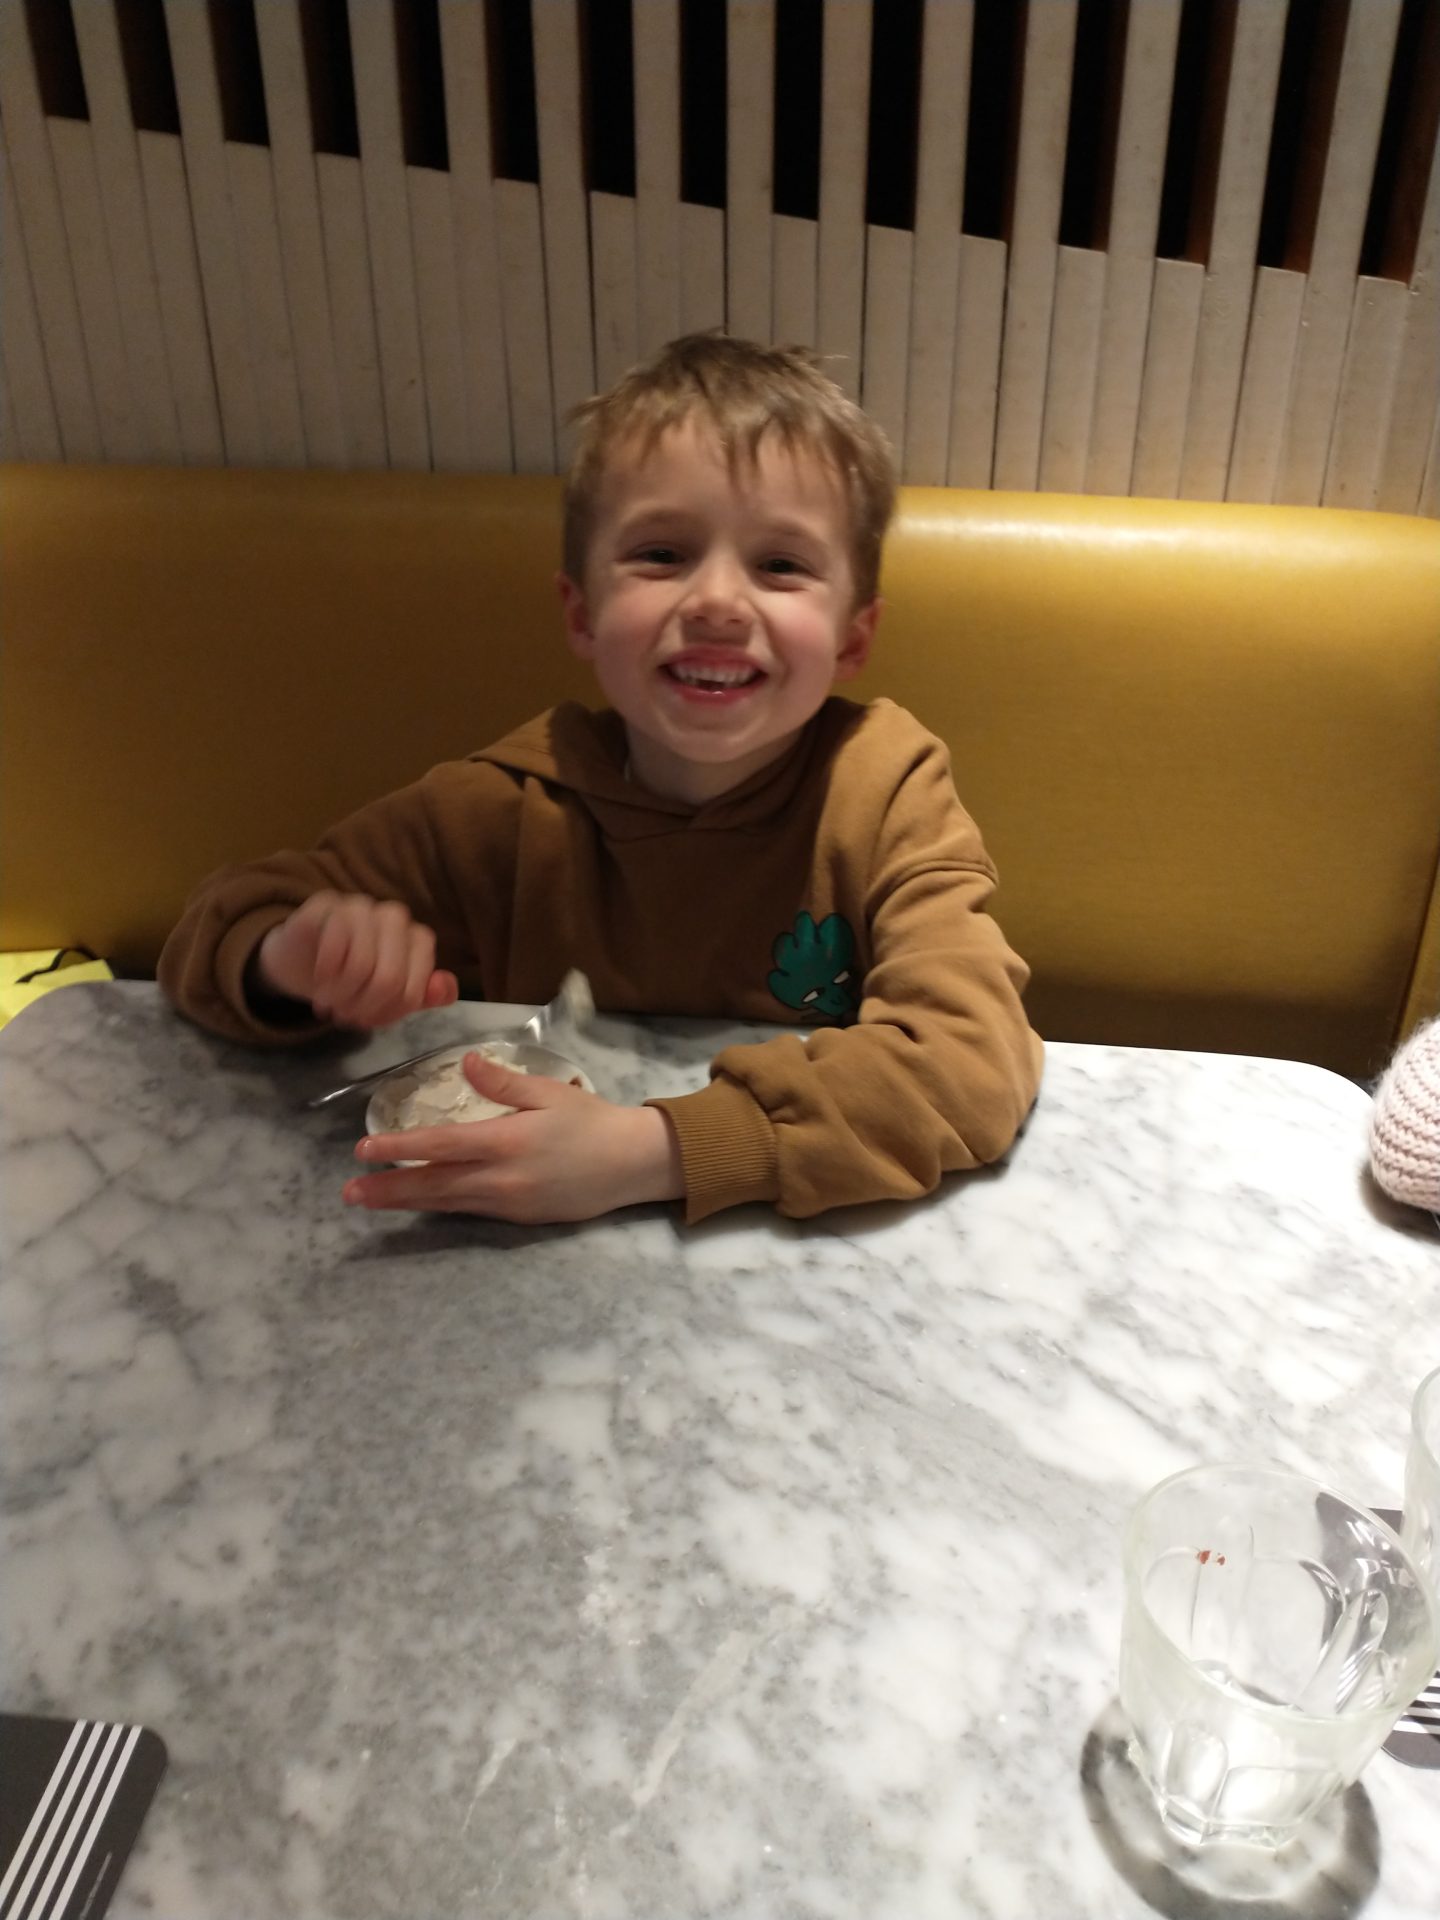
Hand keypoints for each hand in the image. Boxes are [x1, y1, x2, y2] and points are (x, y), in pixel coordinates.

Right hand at [257, 891, 457, 1027]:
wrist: (302, 960)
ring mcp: (362, 907)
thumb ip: (422, 995)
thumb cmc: (352, 978)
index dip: (389, 1014)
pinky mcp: (328, 904)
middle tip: (344, 1015)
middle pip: (389, 979)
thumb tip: (445, 990)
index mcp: (417, 939)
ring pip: (361, 963)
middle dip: (363, 1007)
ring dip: (340, 993)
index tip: (368, 1022)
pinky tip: (319, 979)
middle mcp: (395, 917)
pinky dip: (325, 971)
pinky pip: (334, 939)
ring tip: (329, 1002)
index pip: (414, 990)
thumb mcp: (389, 996)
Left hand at [343, 1051, 683, 1222]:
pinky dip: (439, 1206)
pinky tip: (418, 1202)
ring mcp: (509, 1203)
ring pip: (446, 1203)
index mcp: (507, 1142)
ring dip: (405, 1202)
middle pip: (434, 1186)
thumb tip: (467, 1063)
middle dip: (388, 1189)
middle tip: (349, 1192)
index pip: (442, 1146)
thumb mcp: (550, 1091)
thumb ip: (504, 1082)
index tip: (364, 1150)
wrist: (632, 1165)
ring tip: (369, 1201)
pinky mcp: (517, 1219)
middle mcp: (502, 1179)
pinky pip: (469, 1210)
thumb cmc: (590, 1120)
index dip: (400, 1148)